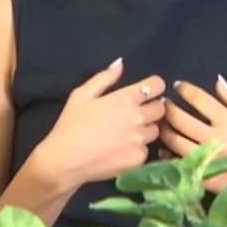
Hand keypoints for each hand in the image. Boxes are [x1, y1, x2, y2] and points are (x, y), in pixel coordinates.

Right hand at [31, 58, 166, 189]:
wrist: (64, 161)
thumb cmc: (70, 125)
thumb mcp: (81, 95)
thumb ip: (104, 78)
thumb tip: (121, 64)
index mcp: (126, 98)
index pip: (158, 85)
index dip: (154, 87)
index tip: (146, 93)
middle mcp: (138, 117)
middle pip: (161, 108)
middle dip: (151, 108)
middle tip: (135, 115)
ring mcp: (140, 139)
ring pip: (156, 130)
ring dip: (146, 129)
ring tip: (128, 134)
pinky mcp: (139, 158)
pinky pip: (147, 149)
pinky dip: (137, 149)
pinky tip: (122, 150)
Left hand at [160, 77, 226, 192]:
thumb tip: (218, 82)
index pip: (199, 100)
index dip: (185, 89)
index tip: (178, 86)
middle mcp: (213, 139)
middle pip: (180, 120)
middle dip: (168, 108)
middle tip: (164, 104)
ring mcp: (204, 160)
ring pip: (174, 141)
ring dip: (164, 130)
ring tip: (162, 124)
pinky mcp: (201, 177)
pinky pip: (177, 163)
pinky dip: (168, 154)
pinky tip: (166, 148)